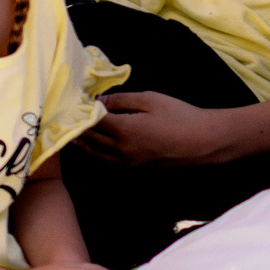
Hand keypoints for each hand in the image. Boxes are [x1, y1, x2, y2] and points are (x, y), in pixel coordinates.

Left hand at [77, 92, 228, 165]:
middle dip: (77, 129)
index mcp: (124, 131)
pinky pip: (109, 163)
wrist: (204, 142)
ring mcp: (129, 164)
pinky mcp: (137, 170)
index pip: (92, 122)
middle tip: (65, 118)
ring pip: (96, 156)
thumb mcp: (150, 99)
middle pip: (90, 141)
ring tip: (72, 135)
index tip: (72, 102)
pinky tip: (95, 147)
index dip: (81, 111)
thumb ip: (121, 100)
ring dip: (83, 145)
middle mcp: (122, 151)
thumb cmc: (180, 115)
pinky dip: (97, 154)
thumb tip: (99, 102)